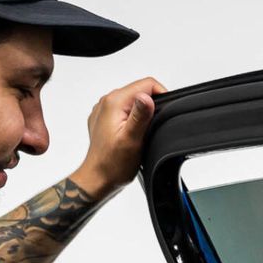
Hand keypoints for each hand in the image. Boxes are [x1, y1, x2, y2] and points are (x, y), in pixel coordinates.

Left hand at [71, 77, 167, 198]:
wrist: (98, 178)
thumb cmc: (113, 164)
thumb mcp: (132, 140)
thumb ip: (140, 115)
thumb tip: (147, 97)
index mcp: (114, 102)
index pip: (146, 84)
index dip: (162, 95)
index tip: (164, 113)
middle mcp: (107, 102)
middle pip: (140, 90)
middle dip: (152, 106)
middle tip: (151, 128)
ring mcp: (104, 110)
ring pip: (133, 100)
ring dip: (142, 113)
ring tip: (141, 133)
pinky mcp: (105, 118)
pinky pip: (125, 110)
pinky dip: (132, 119)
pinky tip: (131, 135)